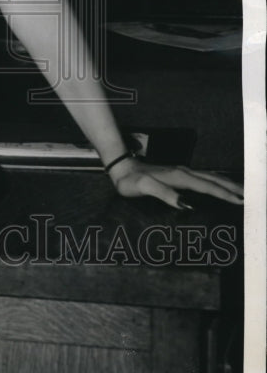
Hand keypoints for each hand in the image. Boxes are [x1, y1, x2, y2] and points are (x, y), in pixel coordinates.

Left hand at [108, 156, 243, 207]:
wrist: (122, 168)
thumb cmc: (131, 181)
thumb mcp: (144, 187)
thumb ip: (164, 194)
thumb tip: (187, 205)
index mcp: (179, 176)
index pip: (207, 187)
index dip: (224, 195)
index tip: (241, 202)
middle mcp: (183, 172)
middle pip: (213, 180)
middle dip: (232, 188)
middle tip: (250, 198)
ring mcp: (182, 172)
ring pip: (210, 177)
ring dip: (226, 184)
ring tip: (242, 192)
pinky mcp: (179, 174)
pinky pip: (203, 178)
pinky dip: (216, 182)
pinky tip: (219, 187)